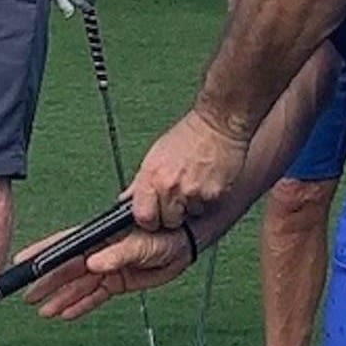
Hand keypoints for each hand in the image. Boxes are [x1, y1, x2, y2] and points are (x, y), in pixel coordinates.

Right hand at [21, 226, 192, 320]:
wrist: (186, 243)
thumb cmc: (166, 234)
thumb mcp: (143, 244)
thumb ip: (119, 254)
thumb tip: (93, 264)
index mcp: (102, 238)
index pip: (67, 246)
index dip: (44, 254)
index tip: (24, 261)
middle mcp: (101, 253)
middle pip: (68, 269)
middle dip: (47, 282)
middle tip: (28, 295)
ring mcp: (108, 268)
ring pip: (79, 285)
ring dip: (61, 298)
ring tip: (43, 310)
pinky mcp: (118, 281)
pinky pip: (95, 295)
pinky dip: (81, 305)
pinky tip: (66, 313)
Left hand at [127, 108, 247, 230]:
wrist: (218, 124)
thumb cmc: (189, 135)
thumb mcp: (156, 154)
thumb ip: (141, 181)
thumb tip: (127, 198)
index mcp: (152, 176)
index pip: (143, 217)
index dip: (149, 219)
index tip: (154, 215)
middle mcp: (170, 185)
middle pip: (168, 221)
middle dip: (173, 213)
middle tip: (179, 195)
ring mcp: (191, 191)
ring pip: (189, 216)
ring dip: (191, 206)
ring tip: (194, 183)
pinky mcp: (212, 194)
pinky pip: (207, 208)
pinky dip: (206, 200)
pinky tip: (206, 181)